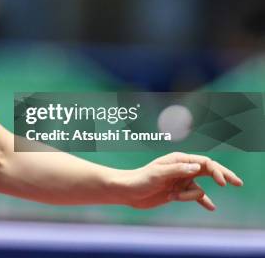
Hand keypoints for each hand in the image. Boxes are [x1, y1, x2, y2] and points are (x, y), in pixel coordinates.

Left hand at [121, 152, 242, 210]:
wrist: (128, 191)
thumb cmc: (141, 178)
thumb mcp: (159, 173)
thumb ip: (178, 170)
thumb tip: (197, 167)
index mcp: (179, 160)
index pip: (204, 163)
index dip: (217, 171)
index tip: (222, 183)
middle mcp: (182, 168)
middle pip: (208, 171)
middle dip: (223, 176)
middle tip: (238, 183)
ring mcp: (180, 180)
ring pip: (198, 189)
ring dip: (189, 196)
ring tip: (172, 196)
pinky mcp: (177, 191)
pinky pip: (194, 195)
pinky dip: (203, 200)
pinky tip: (211, 207)